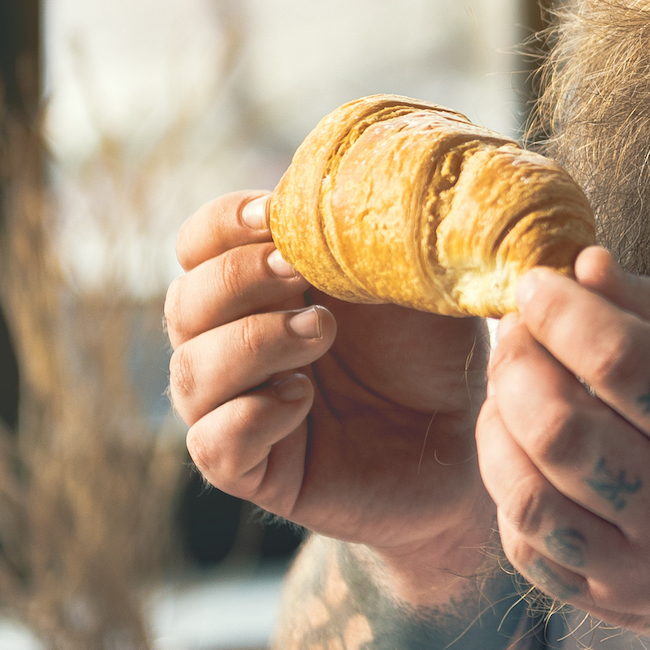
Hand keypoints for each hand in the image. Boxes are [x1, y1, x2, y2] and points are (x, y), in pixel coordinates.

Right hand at [165, 190, 497, 573]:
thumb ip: (368, 232)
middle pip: (183, 302)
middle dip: (237, 281)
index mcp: (260, 288)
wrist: (466, 438)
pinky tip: (302, 399)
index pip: (197, 244)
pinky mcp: (252, 470)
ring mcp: (236, 408)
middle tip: (299, 274)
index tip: (270, 216)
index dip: (219, 226)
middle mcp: (232, 345)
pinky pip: (211, 445)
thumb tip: (345, 178)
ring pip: (190, 372)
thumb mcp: (408, 278)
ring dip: (251, 343)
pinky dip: (250, 416)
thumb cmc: (432, 350)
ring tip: (320, 332)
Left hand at [477, 247, 649, 649]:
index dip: (561, 311)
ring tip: (509, 389)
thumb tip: (586, 266)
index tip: (536, 283)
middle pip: (561, 429)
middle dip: (518, 364)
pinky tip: (524, 452)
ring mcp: (647, 566)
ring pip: (529, 497)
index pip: (620, 359)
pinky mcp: (616, 603)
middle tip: (516, 333)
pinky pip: (531, 549)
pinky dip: (508, 491)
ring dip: (499, 427)